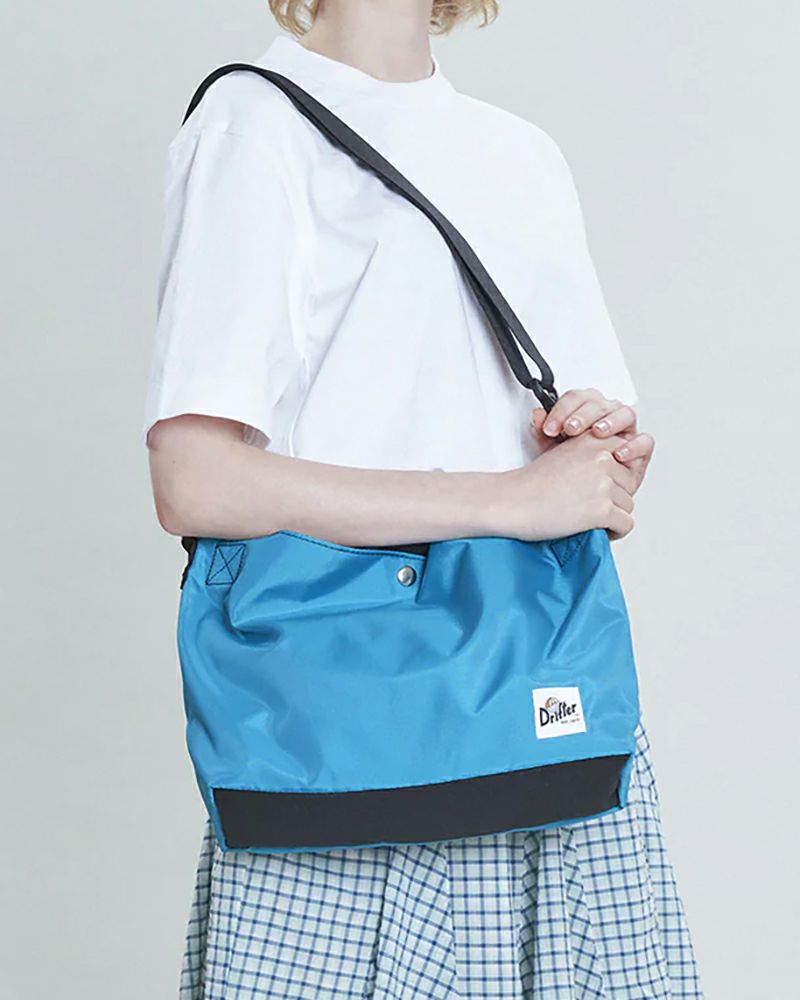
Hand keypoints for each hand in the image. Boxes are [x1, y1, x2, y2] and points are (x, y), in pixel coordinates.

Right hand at [490, 431, 637, 541]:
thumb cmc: (530, 483)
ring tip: (589, 518)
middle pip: (630, 482)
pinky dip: (614, 532)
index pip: (626, 456)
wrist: (511, 502)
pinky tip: (596, 530)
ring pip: (627, 505)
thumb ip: (589, 453)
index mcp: (593, 440)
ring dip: (613, 515)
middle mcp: (602, 458)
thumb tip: (615, 463)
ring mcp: (603, 484)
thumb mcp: (562, 453)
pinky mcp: (601, 509)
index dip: (615, 474)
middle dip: (615, 496)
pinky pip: (625, 524)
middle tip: (592, 504)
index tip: (604, 485)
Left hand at [529, 389, 654, 495]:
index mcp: (585, 411)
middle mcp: (607, 416)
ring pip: (625, 414)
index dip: (562, 409)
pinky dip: (633, 445)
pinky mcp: (640, 450)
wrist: (585, 492)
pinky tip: (618, 454)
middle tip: (569, 429)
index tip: (549, 427)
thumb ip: (544, 431)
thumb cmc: (571, 467)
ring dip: (610, 421)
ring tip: (597, 432)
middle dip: (583, 414)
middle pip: (599, 403)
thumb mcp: (552, 449)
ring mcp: (625, 431)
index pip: (577, 398)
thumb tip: (537, 415)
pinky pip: (645, 441)